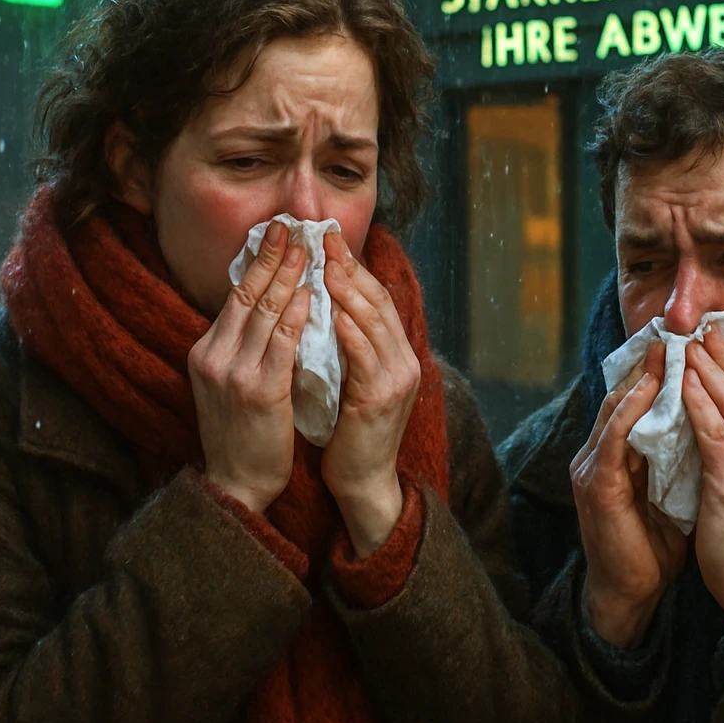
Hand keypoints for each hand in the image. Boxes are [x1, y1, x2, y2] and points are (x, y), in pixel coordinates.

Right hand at [190, 220, 312, 514]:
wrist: (235, 485)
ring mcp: (233, 373)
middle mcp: (214, 357)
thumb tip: (267, 306)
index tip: (275, 234)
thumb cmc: (242, 435)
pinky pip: (281, 344)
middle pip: (246, 295)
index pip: (235, 297)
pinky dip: (297, 315)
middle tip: (290, 225)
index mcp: (205, 352)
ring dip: (288, 277)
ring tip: (307, 249)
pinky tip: (312, 295)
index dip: (257, 263)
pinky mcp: (259, 391)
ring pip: (264, 313)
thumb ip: (243, 347)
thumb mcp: (230, 383)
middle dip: (270, 257)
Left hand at [320, 229, 420, 557]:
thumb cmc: (347, 433)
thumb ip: (344, 347)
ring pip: (374, 323)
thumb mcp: (349, 381)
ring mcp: (396, 379)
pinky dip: (350, 331)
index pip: (377, 300)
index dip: (355, 268)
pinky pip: (364, 357)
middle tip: (326, 238)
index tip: (330, 240)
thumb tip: (319, 308)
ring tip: (327, 265)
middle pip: (379, 302)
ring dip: (349, 291)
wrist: (363, 484)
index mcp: (396, 355)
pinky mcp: (381, 399)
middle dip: (351, 268)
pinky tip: (333, 311)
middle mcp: (403, 362)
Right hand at [572, 343, 688, 647]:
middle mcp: (599, 453)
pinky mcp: (596, 486)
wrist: (631, 592)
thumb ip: (683, 456)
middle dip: (651, 364)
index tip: (692, 344)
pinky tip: (649, 391)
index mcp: (619, 453)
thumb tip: (717, 424)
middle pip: (624, 395)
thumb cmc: (654, 544)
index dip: (661, 371)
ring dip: (641, 378)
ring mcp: (592, 468)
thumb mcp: (675, 489)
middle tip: (680, 332)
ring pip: (616, 409)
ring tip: (666, 350)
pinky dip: (630, 411)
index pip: (638, 400)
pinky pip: (613, 439)